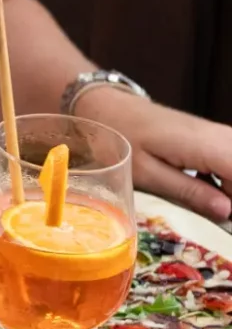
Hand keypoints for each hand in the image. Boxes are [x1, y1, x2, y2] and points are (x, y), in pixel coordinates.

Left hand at [76, 86, 231, 222]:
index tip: (226, 221)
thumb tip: (229, 213)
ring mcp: (221, 134)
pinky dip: (227, 181)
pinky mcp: (216, 137)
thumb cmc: (122, 139)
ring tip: (212, 207)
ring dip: (230, 191)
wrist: (109, 108)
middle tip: (219, 216)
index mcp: (207, 146)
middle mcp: (222, 136)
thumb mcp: (149, 174)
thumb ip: (191, 193)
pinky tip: (212, 194)